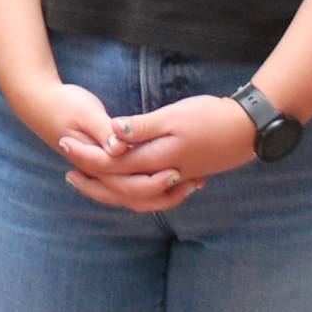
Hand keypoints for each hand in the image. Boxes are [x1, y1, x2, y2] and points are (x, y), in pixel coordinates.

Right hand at [18, 77, 192, 211]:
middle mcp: (97, 171)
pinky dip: (148, 184)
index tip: (177, 173)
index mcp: (95, 160)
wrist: (38, 102)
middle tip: (192, 182)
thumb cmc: (63, 103)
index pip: (125, 183)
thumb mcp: (85, 111)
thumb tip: (119, 147)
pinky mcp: (102, 162)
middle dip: (163, 193)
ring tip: (188, 184)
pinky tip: (167, 177)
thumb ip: (103, 130)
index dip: (153, 181)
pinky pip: (128, 184)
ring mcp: (99, 169)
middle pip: (132, 195)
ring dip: (159, 194)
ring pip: (131, 195)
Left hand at [62, 95, 256, 211]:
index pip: (112, 164)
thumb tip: (112, 134)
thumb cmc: (210, 116)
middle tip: (67, 169)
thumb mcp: (174, 117)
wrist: (248, 129)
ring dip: (111, 189)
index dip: (86, 155)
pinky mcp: (184, 176)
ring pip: (135, 195)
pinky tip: (128, 181)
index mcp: (157, 158)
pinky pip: (151, 193)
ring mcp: (175, 179)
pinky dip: (134, 190)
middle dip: (92, 179)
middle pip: (119, 186)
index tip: (64, 143)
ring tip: (92, 178)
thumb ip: (142, 128)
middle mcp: (163, 175)